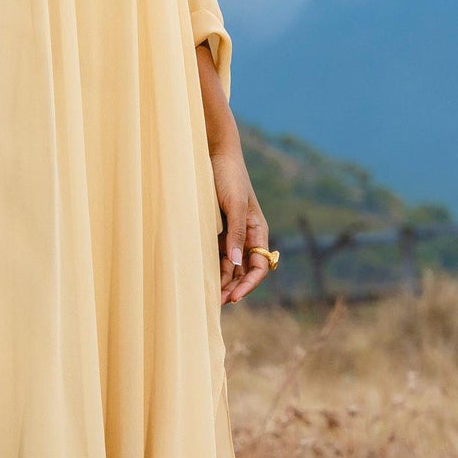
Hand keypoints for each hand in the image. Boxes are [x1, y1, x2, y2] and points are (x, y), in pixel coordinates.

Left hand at [193, 48, 270, 304]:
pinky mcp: (215, 228)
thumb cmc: (227, 176)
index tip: (233, 298)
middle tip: (212, 304)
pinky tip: (197, 276)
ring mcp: (230, 233)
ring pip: (228, 265)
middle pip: (242, 270)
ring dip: (219, 280)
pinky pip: (215, 253)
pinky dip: (209, 266)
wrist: (213, 153)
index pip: (259, 266)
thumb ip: (235, 235)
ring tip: (203, 296)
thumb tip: (236, 265)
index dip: (248, 284)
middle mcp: (246, 235)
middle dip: (230, 287)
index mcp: (257, 230)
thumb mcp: (232, 205)